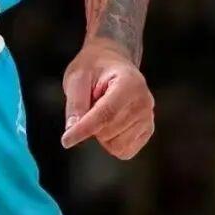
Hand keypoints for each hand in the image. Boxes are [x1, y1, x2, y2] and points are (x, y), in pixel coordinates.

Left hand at [60, 39, 153, 159]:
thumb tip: (72, 128)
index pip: (106, 114)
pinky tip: (110, 123)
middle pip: (109, 131)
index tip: (66, 140)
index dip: (84, 129)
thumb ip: (76, 102)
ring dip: (101, 134)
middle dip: (91, 125)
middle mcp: (144, 102)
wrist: (112, 63)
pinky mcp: (147, 131)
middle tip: (91, 103)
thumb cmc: (94, 68)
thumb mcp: (77, 76)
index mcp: (129, 83)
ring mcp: (148, 118)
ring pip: (116, 146)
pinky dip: (111, 143)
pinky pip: (124, 151)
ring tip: (101, 111)